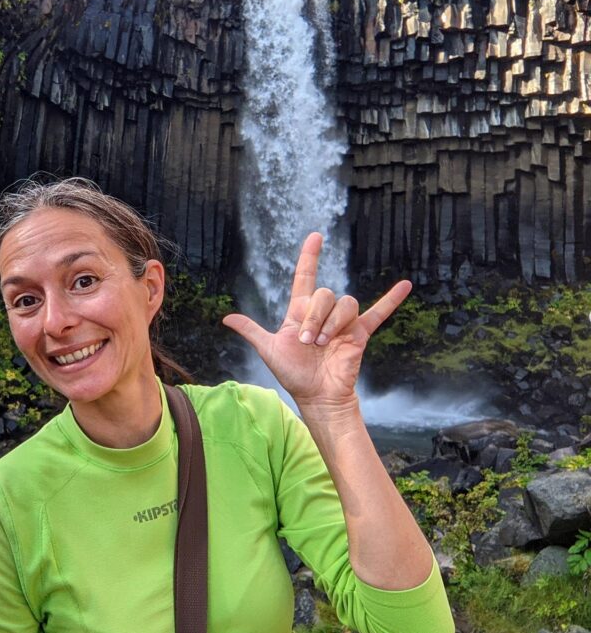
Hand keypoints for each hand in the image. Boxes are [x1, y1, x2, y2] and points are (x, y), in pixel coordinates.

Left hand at [221, 233, 409, 408]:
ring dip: (333, 323)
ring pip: (344, 304)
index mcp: (300, 312)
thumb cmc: (293, 374)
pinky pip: (378, 313)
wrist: (316, 395)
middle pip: (324, 294)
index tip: (315, 237)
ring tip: (324, 344)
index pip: (305, 277)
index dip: (309, 256)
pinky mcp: (359, 334)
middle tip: (310, 341)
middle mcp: (323, 313)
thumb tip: (226, 318)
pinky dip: (391, 300)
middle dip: (315, 317)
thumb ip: (251, 331)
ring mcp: (342, 322)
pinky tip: (405, 285)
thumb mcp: (269, 349)